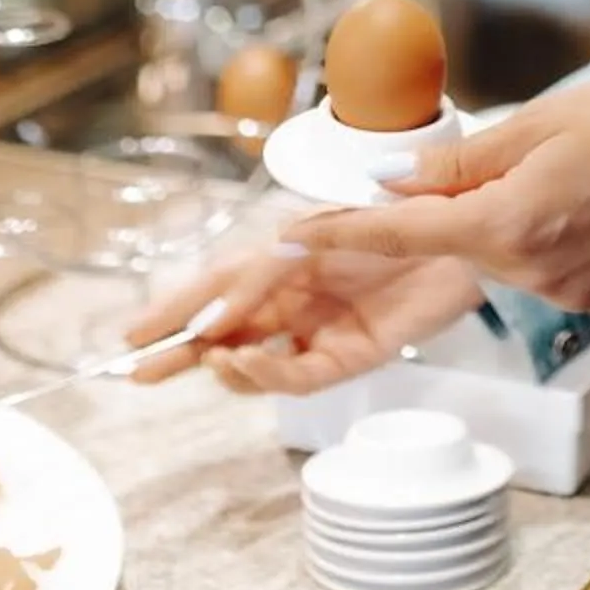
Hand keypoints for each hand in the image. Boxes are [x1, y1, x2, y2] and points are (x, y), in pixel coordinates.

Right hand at [122, 245, 484, 393]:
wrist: (457, 228)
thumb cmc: (390, 215)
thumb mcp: (310, 233)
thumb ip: (260, 276)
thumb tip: (210, 317)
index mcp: (281, 262)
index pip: (215, 291)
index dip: (174, 312)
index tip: (132, 336)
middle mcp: (295, 301)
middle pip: (227, 335)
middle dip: (183, 352)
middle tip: (139, 371)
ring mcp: (321, 330)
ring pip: (257, 363)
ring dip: (227, 364)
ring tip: (209, 356)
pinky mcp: (352, 356)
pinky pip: (300, 375)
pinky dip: (268, 374)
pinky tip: (246, 361)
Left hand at [284, 75, 589, 312]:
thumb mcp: (542, 121)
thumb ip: (460, 158)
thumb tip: (393, 179)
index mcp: (506, 224)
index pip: (401, 231)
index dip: (340, 230)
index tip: (288, 233)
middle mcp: (529, 273)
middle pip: (456, 238)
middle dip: (453, 200)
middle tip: (506, 149)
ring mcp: (564, 293)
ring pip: (499, 251)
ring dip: (504, 213)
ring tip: (565, 164)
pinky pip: (541, 265)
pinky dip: (542, 232)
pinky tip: (584, 197)